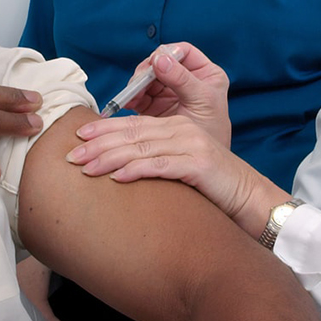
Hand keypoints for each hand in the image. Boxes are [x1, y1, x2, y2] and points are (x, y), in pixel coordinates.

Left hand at [66, 112, 282, 237]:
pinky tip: (117, 178)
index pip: (133, 124)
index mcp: (176, 126)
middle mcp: (182, 130)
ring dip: (110, 158)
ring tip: (86, 168)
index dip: (104, 129)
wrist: (249, 196)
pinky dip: (136, 170)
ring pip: (141, 148)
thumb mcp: (181, 165)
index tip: (78, 136)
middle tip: (71, 154)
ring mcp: (191, 146)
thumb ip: (156, 158)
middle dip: (99, 143)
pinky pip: (160, 166)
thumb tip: (119, 165)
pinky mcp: (199, 164)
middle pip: (132, 134)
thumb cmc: (211, 185)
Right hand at [128, 42, 231, 147]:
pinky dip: (132, 97)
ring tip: (131, 96)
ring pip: (147, 79)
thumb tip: (160, 58)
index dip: (168, 53)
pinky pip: (139, 96)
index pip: (183, 51)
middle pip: (160, 63)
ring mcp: (170, 92)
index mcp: (205, 73)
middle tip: (138, 82)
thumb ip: (183, 80)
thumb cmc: (213, 132)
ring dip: (137, 85)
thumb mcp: (201, 102)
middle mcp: (187, 79)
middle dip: (146, 71)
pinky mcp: (156, 106)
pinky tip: (128, 103)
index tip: (156, 64)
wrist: (206, 166)